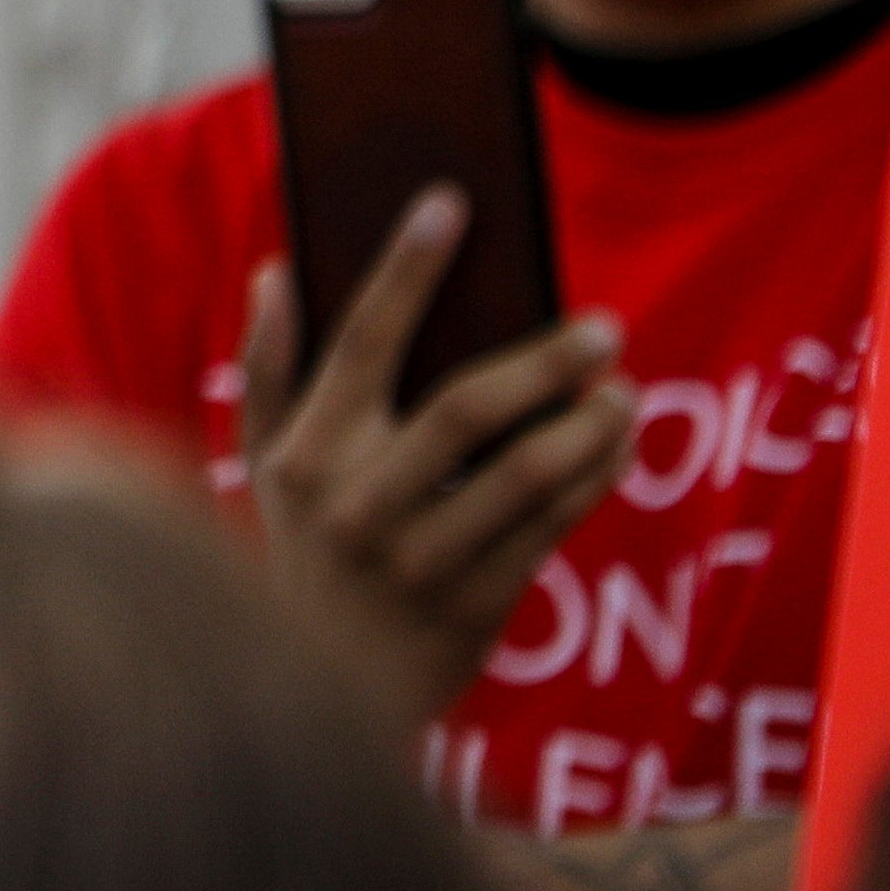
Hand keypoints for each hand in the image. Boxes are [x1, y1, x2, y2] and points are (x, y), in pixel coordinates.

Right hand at [238, 191, 631, 722]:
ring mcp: (416, 561)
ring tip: (622, 387)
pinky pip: (552, 528)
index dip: (406, 267)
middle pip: (466, 407)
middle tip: (604, 326)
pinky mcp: (472, 606)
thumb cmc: (306, 547)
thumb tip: (277, 270)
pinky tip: (613, 444)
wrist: (326, 689)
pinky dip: (594, 477)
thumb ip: (269, 366)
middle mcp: (356, 503)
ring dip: (589, 422)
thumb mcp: (267, 462)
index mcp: (305, 451)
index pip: (360, 339)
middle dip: (544, 358)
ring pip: (526, 473)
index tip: (451, 201)